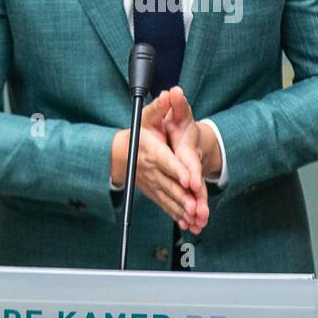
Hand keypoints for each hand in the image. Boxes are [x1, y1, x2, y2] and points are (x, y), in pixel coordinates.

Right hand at [110, 92, 200, 228]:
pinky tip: (188, 223)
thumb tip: (170, 94)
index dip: (177, 170)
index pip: (165, 161)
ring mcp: (151, 182)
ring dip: (182, 209)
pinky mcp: (152, 191)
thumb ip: (160, 107)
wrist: (120, 152)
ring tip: (196, 218)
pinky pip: (165, 205)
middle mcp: (150, 168)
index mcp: (150, 150)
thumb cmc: (138, 132)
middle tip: (198, 207)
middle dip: (184, 197)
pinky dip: (176, 215)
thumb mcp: (147, 116)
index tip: (190, 179)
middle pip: (169, 184)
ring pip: (168, 197)